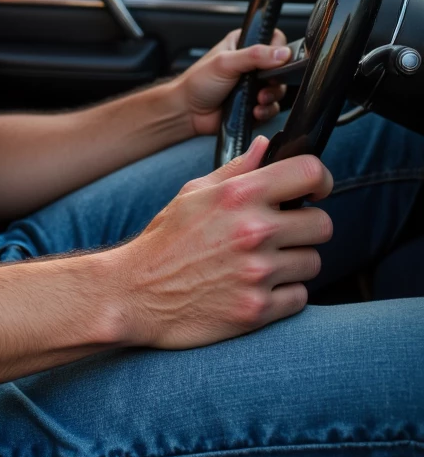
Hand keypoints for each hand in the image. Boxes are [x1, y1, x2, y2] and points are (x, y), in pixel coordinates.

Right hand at [106, 136, 333, 349]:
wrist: (134, 293)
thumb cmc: (164, 242)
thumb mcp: (193, 193)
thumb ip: (236, 170)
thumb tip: (267, 147)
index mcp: (238, 195)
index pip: (309, 172)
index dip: (321, 180)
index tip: (316, 191)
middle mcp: (253, 231)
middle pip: (322, 224)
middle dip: (306, 229)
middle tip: (282, 235)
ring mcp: (257, 273)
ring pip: (312, 263)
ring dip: (293, 264)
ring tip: (261, 264)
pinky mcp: (258, 310)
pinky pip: (299, 297)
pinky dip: (283, 295)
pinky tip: (256, 289)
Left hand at [177, 28, 290, 137]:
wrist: (188, 112)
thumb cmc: (198, 82)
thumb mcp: (225, 63)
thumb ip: (254, 55)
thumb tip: (282, 53)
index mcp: (243, 44)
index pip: (274, 39)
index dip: (278, 50)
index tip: (274, 61)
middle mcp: (252, 64)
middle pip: (281, 67)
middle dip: (276, 80)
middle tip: (264, 85)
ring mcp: (255, 85)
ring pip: (279, 89)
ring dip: (271, 97)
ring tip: (257, 100)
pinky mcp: (256, 104)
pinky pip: (272, 108)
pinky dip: (266, 111)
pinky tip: (254, 111)